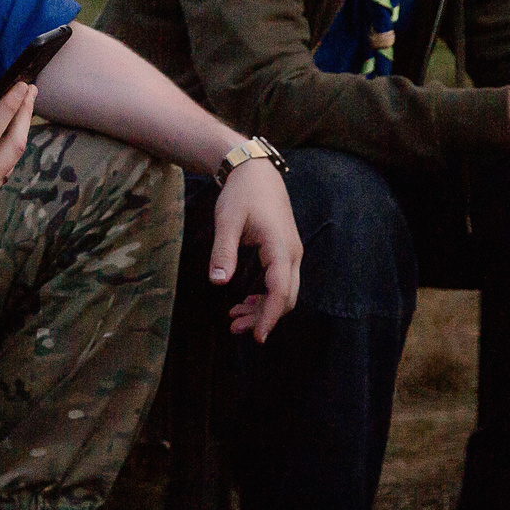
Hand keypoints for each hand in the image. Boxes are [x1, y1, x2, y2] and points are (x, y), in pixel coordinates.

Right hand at [0, 81, 39, 239]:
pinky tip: (6, 134)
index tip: (21, 85)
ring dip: (19, 132)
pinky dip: (8, 149)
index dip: (9, 106)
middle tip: (31, 89)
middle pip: (14, 146)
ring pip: (11, 161)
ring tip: (22, 107)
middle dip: (24, 115)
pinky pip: (1, 171)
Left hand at [207, 159, 300, 340]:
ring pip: (284, 291)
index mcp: (280, 247)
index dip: (269, 316)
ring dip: (263, 308)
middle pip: (286, 296)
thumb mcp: (227, 220)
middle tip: (235, 328)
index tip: (256, 336)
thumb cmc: (241, 194)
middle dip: (264, 317)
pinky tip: (245, 302)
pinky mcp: (284, 252)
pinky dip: (265, 295)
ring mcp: (290, 253)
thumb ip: (223, 251)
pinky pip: (280, 281)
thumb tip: (217, 282)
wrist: (256, 173)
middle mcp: (292, 253)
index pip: (281, 291)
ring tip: (235, 319)